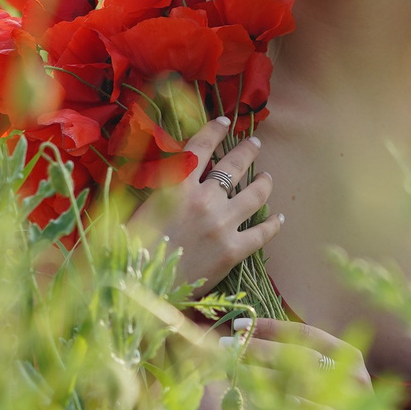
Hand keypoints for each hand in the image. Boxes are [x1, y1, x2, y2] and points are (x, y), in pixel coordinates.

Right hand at [141, 118, 283, 294]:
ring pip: (255, 195)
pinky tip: (279, 219)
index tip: (226, 121)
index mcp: (175, 185)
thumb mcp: (139, 207)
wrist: (140, 288)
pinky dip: (273, 224)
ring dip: (264, 183)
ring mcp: (221, 225)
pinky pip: (261, 233)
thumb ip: (161, 188)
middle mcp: (203, 200)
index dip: (215, 130)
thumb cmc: (131, 248)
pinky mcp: (233, 251)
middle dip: (247, 151)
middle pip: (234, 166)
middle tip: (255, 144)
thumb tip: (175, 173)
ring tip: (268, 178)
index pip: (200, 147)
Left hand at [197, 318, 371, 409]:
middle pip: (296, 355)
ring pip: (297, 382)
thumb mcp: (328, 380)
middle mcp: (351, 375)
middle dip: (258, 349)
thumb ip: (299, 361)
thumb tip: (249, 342)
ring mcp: (349, 403)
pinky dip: (275, 404)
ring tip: (230, 369)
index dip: (269, 327)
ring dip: (259, 375)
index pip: (304, 333)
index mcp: (348, 355)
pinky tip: (251, 399)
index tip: (237, 324)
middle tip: (226, 346)